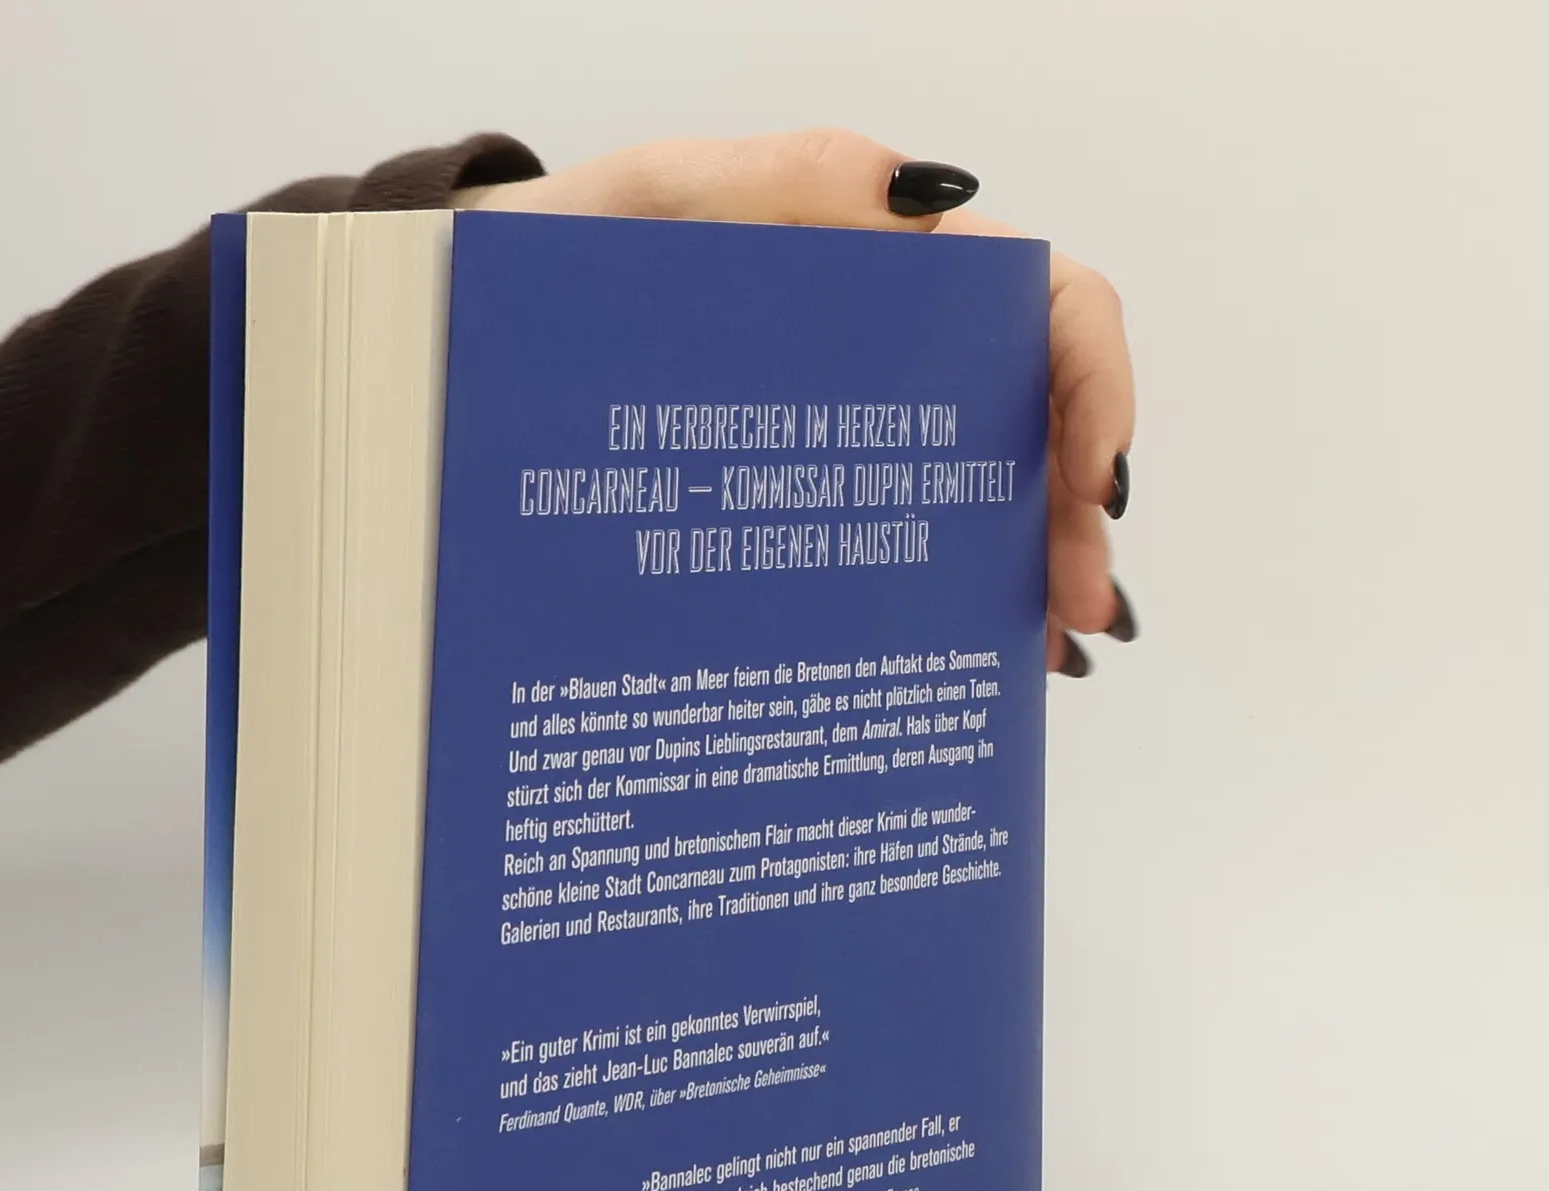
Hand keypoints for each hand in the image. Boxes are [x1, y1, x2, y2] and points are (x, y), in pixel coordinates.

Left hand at [461, 129, 1135, 677]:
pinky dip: (957, 599)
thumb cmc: (544, 269)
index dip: (1089, 377)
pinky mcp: (799, 503)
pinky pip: (900, 549)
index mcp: (871, 264)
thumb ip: (783, 178)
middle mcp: (879, 353)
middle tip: (1083, 607)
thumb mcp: (650, 205)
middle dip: (1073, 510)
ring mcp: (842, 436)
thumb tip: (923, 198)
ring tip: (1051, 654)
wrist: (459, 350)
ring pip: (974, 497)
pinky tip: (986, 654)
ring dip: (1032, 567)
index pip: (1031, 299)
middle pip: (1025, 418)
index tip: (1089, 476)